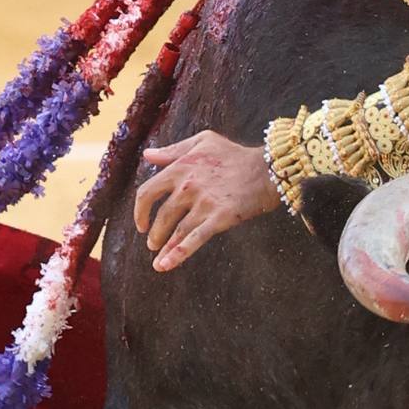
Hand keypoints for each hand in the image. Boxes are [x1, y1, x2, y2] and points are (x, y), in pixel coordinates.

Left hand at [134, 131, 280, 271]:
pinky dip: (178, 254)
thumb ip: (173, 150)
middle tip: (153, 244)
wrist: (268, 169)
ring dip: (165, 247)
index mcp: (180, 168)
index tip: (142, 223)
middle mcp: (187, 187)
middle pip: (162, 216)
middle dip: (155, 234)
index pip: (147, 192)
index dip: (140, 211)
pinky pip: (194, 239)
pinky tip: (165, 266)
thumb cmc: (236, 154)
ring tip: (159, 259)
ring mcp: (203, 203)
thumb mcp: (203, 141)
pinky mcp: (220, 218)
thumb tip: (147, 155)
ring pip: (176, 230)